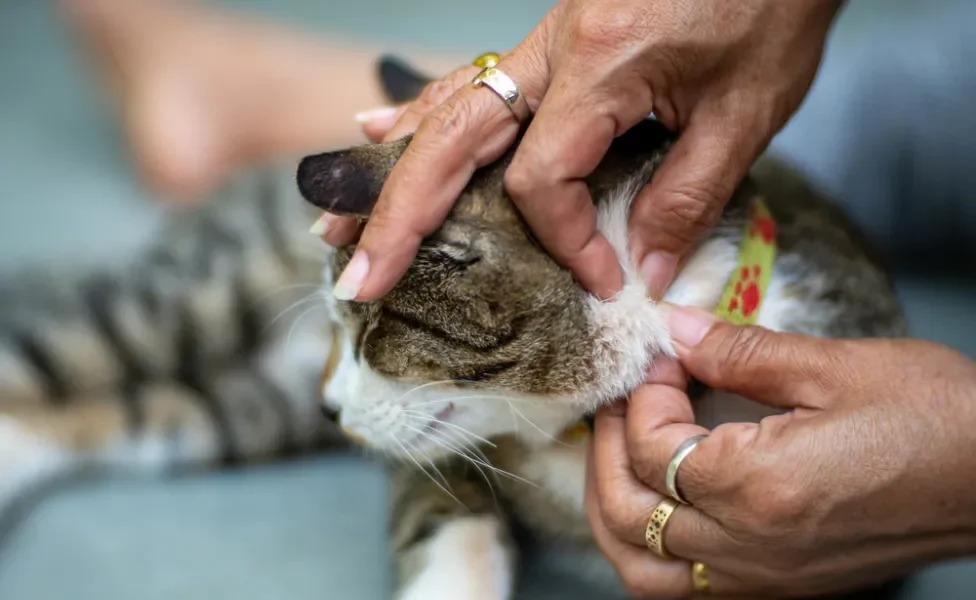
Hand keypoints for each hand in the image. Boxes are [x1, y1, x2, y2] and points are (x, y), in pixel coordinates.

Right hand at [325, 0, 843, 301]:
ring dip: (391, 171)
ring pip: (445, 110)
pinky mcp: (553, 40)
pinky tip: (378, 131)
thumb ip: (687, 197)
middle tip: (362, 276)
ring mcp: (544, 41)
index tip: (604, 278)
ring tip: (341, 220)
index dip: (563, 240)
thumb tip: (641, 273)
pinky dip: (420, 112)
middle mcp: (553, 51)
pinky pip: (470, 82)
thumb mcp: (747, 111)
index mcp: (598, 66)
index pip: (542, 179)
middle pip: (450, 143)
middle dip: (399, 216)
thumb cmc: (771, 4)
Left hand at [586, 307, 975, 597]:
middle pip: (626, 516)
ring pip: (642, 573)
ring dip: (613, 512)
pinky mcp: (782, 588)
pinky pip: (684, 590)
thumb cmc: (936, 418)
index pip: (650, 448)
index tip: (663, 357)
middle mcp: (750, 548)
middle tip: (619, 401)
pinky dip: (651, 551)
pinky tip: (661, 506)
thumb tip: (676, 330)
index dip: (642, 393)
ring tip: (618, 455)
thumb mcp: (835, 366)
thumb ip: (739, 351)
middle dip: (602, 450)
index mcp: (759, 488)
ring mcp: (764, 579)